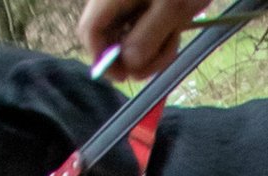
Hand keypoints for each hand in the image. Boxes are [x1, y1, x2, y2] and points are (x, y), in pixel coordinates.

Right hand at [78, 0, 209, 79]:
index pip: (91, 31)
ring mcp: (130, 2)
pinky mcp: (145, 6)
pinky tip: (175, 28)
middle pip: (110, 38)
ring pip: (129, 37)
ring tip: (176, 35)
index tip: (124, 76)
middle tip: (163, 57)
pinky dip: (159, 36)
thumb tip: (129, 64)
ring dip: (152, 48)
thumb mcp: (172, 5)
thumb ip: (149, 35)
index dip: (103, 58)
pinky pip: (144, 29)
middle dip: (135, 56)